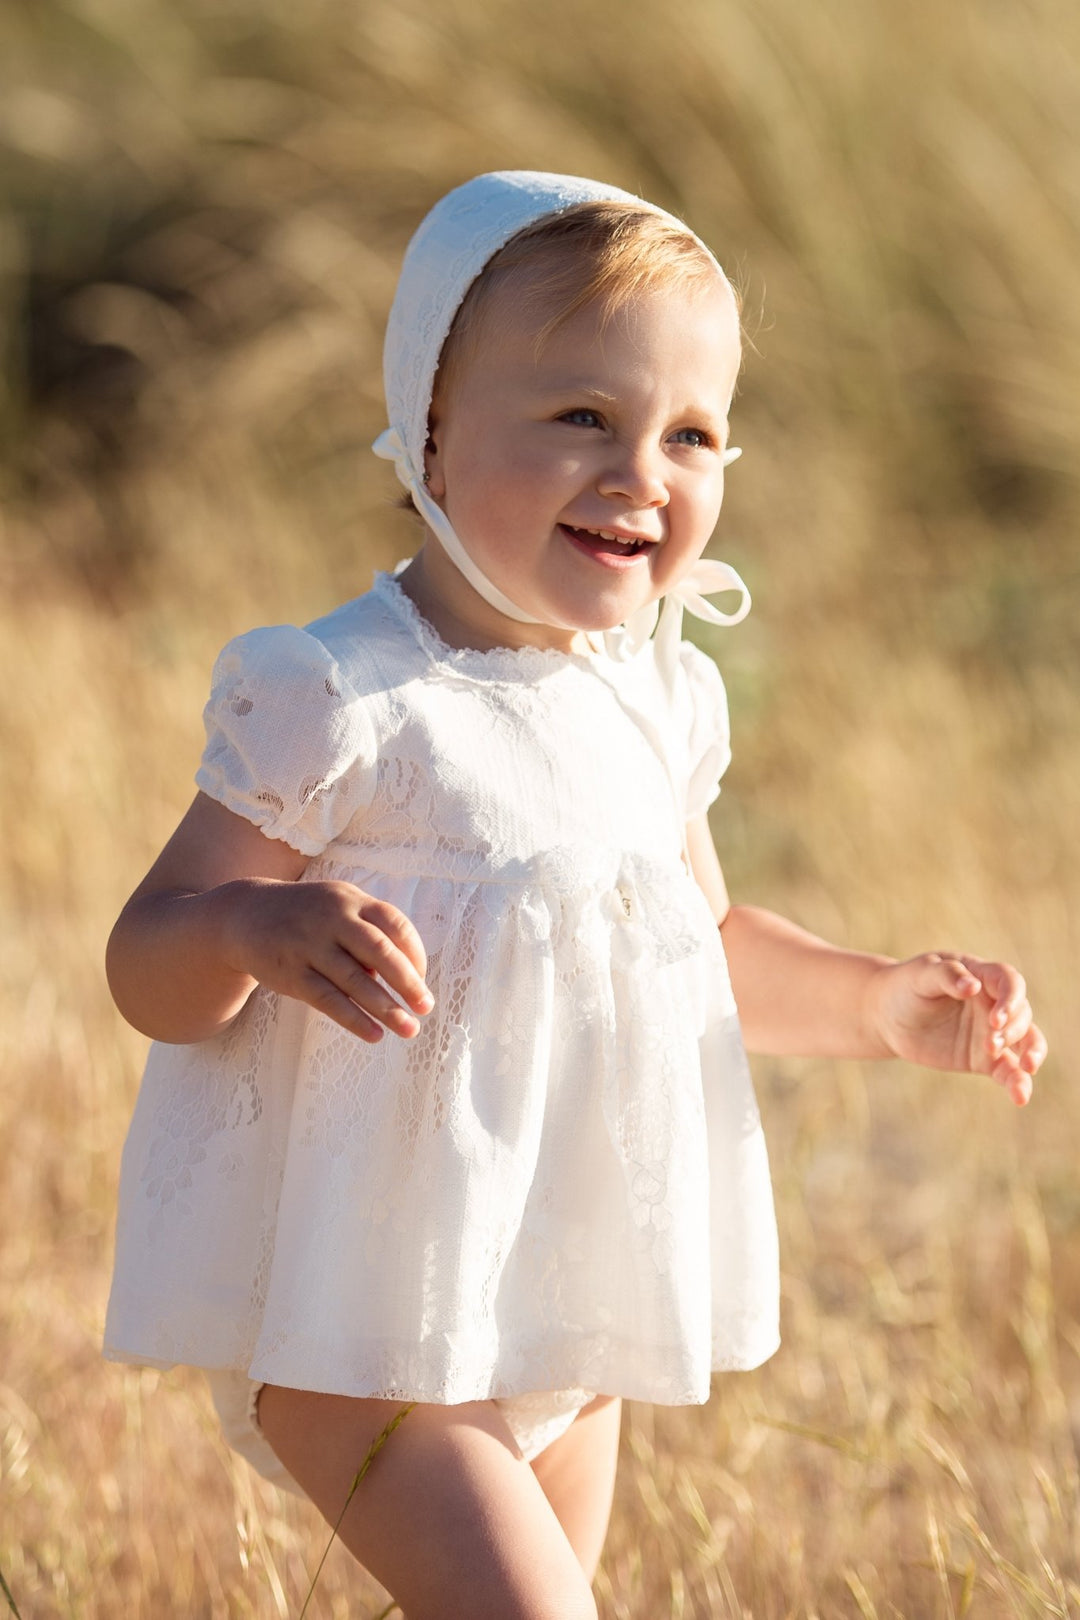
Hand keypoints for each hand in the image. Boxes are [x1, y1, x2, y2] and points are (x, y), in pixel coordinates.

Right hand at [224, 878, 432, 1042]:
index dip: (415, 953)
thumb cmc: (308, 917)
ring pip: (354, 980)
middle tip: (426, 1006)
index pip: (395, 925)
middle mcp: (332, 919)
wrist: (246, 915)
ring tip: (408, 1029)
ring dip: (386, 1008)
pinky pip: (328, 999)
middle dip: (408, 982)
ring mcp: (309, 945)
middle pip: (379, 951)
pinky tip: (374, 1034)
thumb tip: (400, 977)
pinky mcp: (291, 973)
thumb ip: (370, 935)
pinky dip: (353, 1019)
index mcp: (351, 901)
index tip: (422, 978)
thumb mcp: (339, 909)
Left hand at [866, 952, 1046, 1105]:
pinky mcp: (984, 1059)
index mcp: (982, 976)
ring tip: (1027, 1068)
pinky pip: (1008, 1071)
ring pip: (1027, 1042)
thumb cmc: (906, 985)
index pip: (1010, 983)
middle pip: (1021, 1014)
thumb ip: (946, 975)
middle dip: (1012, 1030)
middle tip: (989, 1044)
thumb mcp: (921, 974)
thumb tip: (973, 986)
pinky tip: (1021, 1097)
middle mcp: (993, 1003)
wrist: (888, 1015)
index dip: (1010, 1000)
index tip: (996, 1019)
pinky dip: (1018, 1083)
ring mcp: (991, 1032)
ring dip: (1031, 1053)